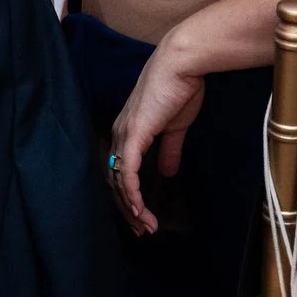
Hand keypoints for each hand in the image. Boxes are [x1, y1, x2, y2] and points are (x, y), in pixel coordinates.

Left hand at [106, 33, 207, 235]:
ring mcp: (124, 134)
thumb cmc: (179, 89)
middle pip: (114, 181)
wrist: (182, 65)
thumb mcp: (175, 126)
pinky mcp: (133, 134)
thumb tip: (168, 172)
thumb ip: (169, 150)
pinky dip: (132, 193)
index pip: (120, 171)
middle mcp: (119, 134)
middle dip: (127, 210)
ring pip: (118, 180)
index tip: (143, 218)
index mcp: (128, 132)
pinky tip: (139, 210)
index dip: (129, 197)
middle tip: (141, 232)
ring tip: (145, 227)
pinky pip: (128, 170)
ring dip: (131, 207)